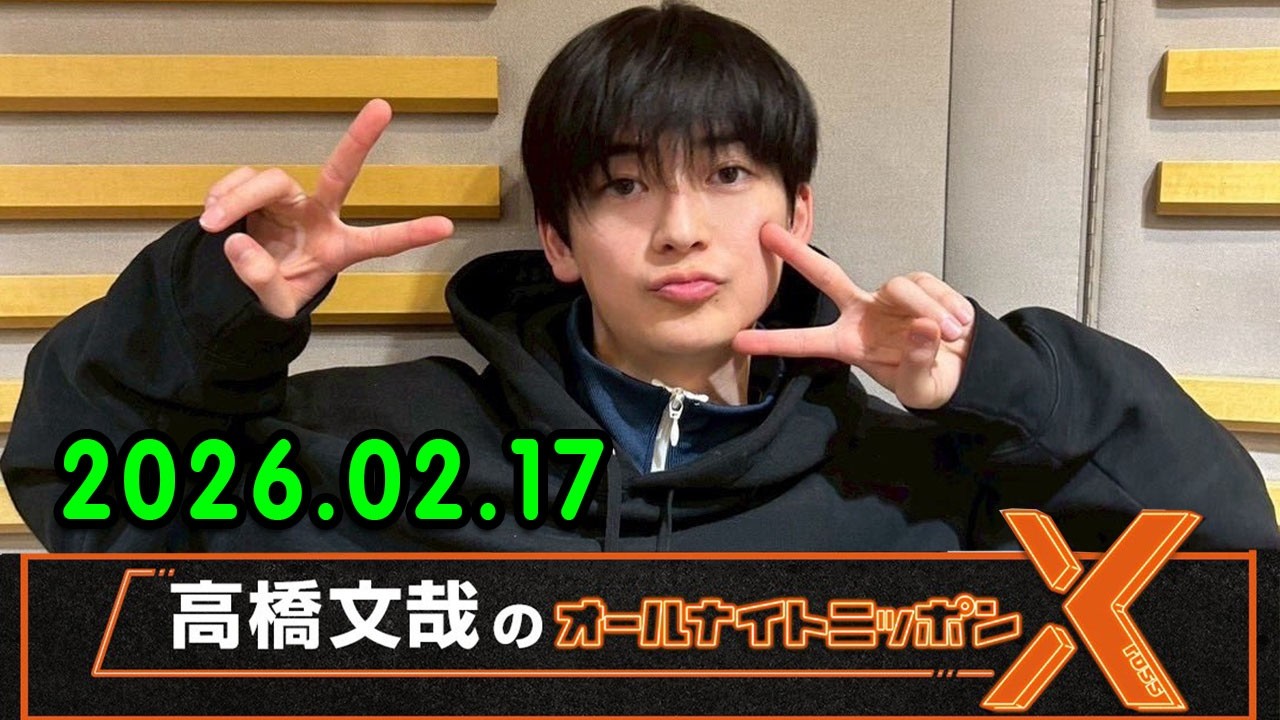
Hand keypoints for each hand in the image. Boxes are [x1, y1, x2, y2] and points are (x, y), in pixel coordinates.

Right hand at [198, 98, 454, 318]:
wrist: (239, 287)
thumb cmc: (273, 296)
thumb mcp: (273, 306)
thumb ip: (261, 280)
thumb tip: (237, 242)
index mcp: (337, 249)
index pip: (378, 242)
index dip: (410, 234)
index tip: (446, 226)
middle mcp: (319, 217)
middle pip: (339, 174)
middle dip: (360, 140)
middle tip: (383, 106)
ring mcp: (289, 201)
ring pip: (269, 181)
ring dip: (237, 199)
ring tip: (214, 223)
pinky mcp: (259, 192)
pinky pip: (239, 182)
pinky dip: (221, 196)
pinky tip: (212, 217)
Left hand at [732, 223, 974, 409]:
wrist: (965, 372)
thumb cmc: (929, 380)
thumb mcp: (920, 386)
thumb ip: (916, 361)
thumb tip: (921, 326)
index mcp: (850, 343)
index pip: (806, 342)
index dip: (774, 342)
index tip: (739, 340)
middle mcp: (862, 314)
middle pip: (826, 277)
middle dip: (797, 254)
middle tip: (767, 233)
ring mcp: (889, 298)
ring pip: (901, 287)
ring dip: (928, 309)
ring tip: (950, 335)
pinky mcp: (920, 286)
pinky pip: (930, 288)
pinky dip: (947, 307)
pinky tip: (958, 326)